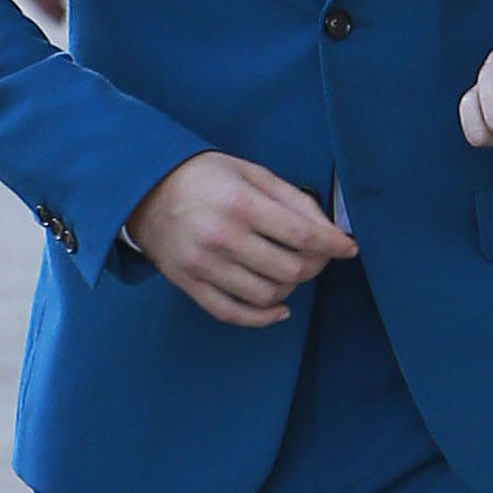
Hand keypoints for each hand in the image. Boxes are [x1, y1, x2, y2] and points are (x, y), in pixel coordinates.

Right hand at [126, 153, 356, 327]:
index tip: (348, 248)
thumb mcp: (251, 173)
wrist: (144, 190)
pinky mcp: (190, 285)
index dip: (333, 245)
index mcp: (240, 204)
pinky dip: (263, 318)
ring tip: (288, 272)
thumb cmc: (204, 177)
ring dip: (289, 289)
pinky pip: (234, 314)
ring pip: (267, 296)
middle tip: (315, 256)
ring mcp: (204, 266)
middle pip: (290, 270)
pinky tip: (278, 309)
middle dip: (314, 266)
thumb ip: (293, 199)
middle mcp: (222, 238)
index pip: (303, 236)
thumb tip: (329, 231)